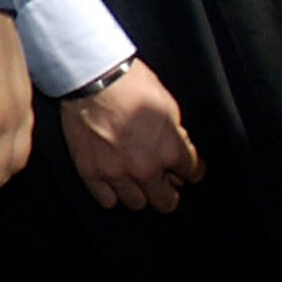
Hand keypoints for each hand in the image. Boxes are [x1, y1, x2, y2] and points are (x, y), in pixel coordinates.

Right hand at [59, 61, 203, 211]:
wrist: (93, 77)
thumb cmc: (130, 83)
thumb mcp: (168, 104)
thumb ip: (174, 134)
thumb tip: (176, 147)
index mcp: (169, 150)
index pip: (192, 174)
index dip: (190, 169)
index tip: (185, 168)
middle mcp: (145, 167)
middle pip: (166, 201)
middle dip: (168, 191)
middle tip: (163, 183)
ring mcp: (115, 172)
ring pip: (136, 204)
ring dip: (139, 193)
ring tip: (136, 180)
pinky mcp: (90, 171)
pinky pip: (106, 200)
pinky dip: (112, 193)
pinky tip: (113, 181)